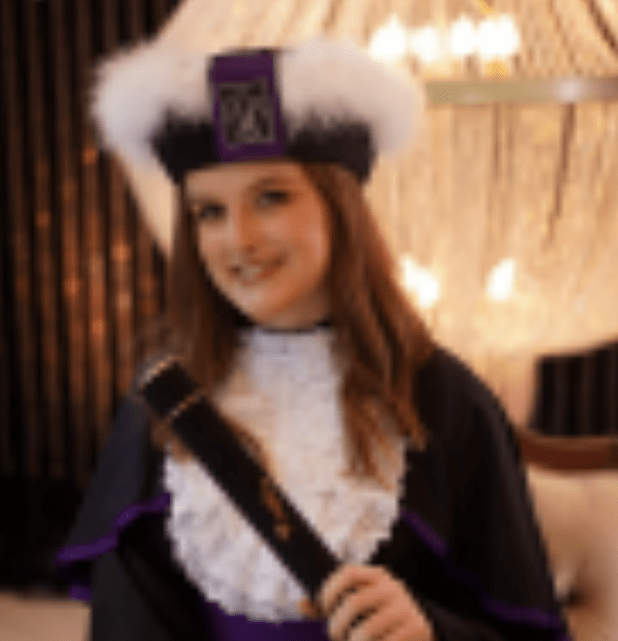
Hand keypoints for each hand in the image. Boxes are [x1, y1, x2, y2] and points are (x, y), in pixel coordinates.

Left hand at [316, 565, 433, 640]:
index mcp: (377, 575)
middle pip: (354, 603)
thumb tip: (301, 605)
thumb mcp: (362, 602)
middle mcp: (392, 587)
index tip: (324, 608)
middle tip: (336, 637)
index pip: (348, 573)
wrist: (423, 625)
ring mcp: (405, 608)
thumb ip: (332, 604)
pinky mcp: (417, 628)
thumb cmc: (383, 614)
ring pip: (367, 629)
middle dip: (337, 626)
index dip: (330, 590)